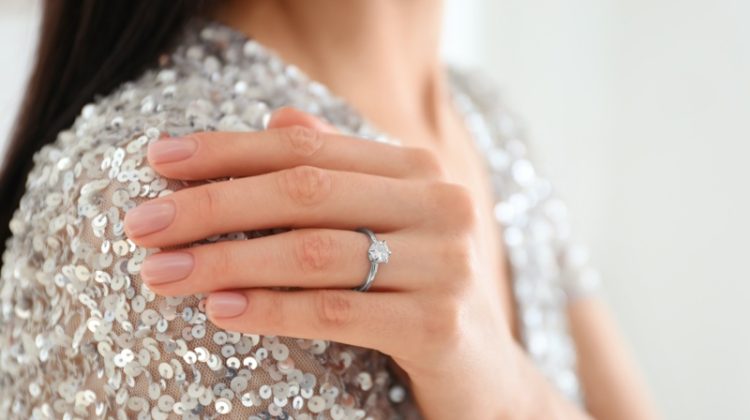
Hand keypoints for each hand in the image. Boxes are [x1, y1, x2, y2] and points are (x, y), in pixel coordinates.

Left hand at [124, 107, 518, 418]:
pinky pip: (335, 311)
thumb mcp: (384, 222)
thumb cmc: (418, 290)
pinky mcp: (438, 324)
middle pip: (305, 192)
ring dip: (226, 260)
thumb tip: (277, 119)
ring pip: (313, 252)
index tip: (159, 161)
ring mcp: (445, 264)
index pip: (309, 148)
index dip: (229, 150)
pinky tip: (220, 308)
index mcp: (419, 170)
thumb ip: (339, 170)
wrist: (483, 374)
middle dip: (213, 204)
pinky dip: (271, 308)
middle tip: (142, 224)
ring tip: (162, 272)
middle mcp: (440, 205)